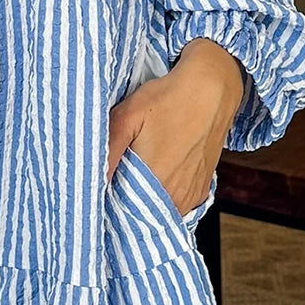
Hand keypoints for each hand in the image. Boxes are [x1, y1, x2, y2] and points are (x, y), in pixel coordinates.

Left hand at [108, 38, 244, 216]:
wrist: (212, 90)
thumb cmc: (169, 99)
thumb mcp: (128, 116)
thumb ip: (108, 150)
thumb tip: (92, 178)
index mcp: (153, 180)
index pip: (120, 210)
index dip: (107, 202)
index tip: (99, 191)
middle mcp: (174, 194)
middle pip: (140, 214)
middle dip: (124, 203)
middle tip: (115, 180)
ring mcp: (190, 195)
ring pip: (158, 212)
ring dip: (145, 203)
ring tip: (135, 178)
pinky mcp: (201, 191)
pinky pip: (176, 205)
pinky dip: (164, 198)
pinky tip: (157, 177)